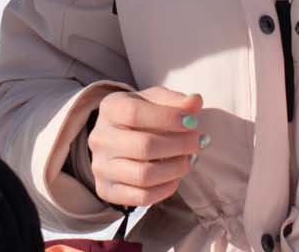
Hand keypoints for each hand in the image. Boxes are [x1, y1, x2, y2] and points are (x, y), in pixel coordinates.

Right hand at [86, 85, 207, 207]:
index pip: (135, 113)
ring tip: (188, 160)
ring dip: (175, 169)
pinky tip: (175, 177)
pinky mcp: (107, 190)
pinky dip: (165, 189)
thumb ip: (175, 101)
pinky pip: (141, 197)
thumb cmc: (141, 116)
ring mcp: (101, 167)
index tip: (191, 122)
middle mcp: (100, 138)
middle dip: (179, 145)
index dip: (167, 118)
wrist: (116, 138)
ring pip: (143, 175)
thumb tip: (195, 102)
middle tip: (197, 142)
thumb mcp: (155, 100)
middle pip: (143, 146)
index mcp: (110, 109)